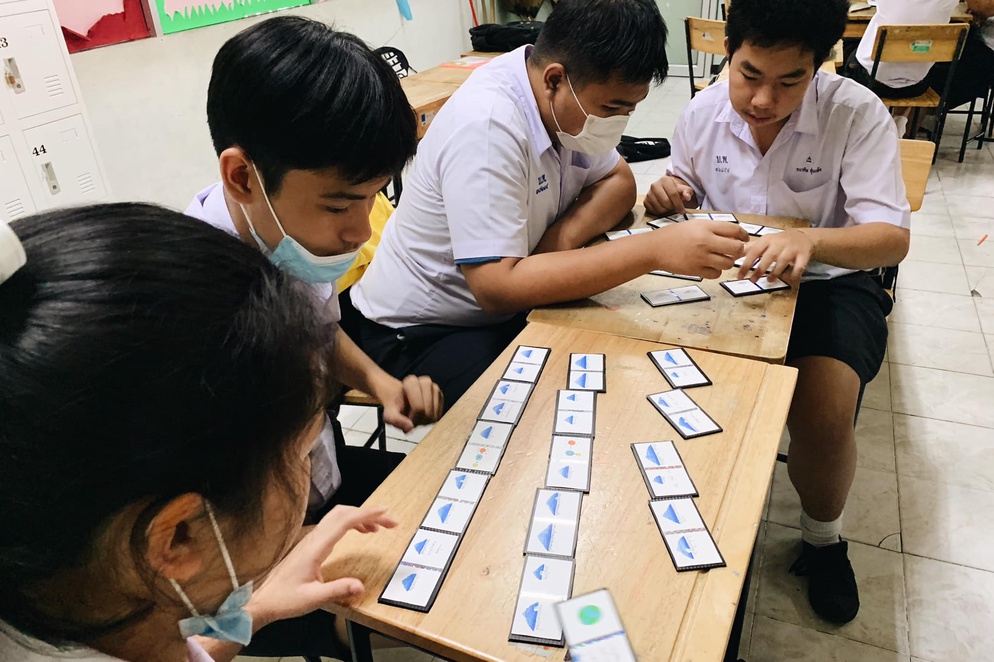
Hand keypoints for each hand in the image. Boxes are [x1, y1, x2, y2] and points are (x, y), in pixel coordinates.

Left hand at [249, 506, 397, 626]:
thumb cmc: (285, 599)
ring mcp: (312, 540)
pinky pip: (335, 525)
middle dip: (369, 513)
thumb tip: (360, 586)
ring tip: (379, 527)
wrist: (264, 600)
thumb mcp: (313, 599)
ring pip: (339, 517)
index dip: (367, 514)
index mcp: (316, 547)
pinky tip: (361, 532)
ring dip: (360, 517)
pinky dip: (351, 523)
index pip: (344, 521)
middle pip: (344, 513)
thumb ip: (337, 591)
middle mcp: (314, 538)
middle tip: (389, 521)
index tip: (385, 513)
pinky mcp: (312, 545)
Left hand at [380, 375, 443, 432]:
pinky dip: (431, 419)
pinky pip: (439, 415)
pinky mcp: (441, 396)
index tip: (406, 419)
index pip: (418, 408)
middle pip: (428, 412)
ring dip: (426, 421)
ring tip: (416, 417)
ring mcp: (435, 388)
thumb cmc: (396, 407)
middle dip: (420, 420)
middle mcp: (425, 381)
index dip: (413, 418)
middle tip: (411, 419)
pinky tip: (423, 416)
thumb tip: (410, 428)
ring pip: (434, 415)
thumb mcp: (389, 415)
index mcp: (411, 382)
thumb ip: (396, 421)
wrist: (401, 401)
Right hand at [645, 176, 695, 215]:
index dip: (679, 204)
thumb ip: (687, 192)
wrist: (666, 189)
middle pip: (666, 202)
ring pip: (659, 208)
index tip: (682, 210)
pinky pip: (654, 211)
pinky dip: (660, 212)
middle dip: (672, 207)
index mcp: (665, 180)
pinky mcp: (646, 201)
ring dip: (666, 210)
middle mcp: (654, 185)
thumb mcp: (684, 188)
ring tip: (669, 206)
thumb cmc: (675, 189)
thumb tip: (688, 196)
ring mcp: (649, 194)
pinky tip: (663, 207)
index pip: (673, 194)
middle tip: (675, 207)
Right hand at [652, 221, 747, 278]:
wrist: (656, 248)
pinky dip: (716, 271)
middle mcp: (705, 241)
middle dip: (739, 250)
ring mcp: (701, 257)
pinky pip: (716, 274)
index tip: (744, 239)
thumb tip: (734, 237)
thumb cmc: (675, 234)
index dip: (743, 235)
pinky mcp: (696, 270)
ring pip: (728, 263)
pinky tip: (710, 266)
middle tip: (734, 251)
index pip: (734, 230)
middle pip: (736, 248)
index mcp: (706, 227)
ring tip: (721, 259)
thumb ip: (714, 229)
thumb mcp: (695, 225)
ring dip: (728, 262)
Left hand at [736, 229, 813, 285]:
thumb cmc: (778, 242)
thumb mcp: (763, 242)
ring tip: (769, 280)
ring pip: (782, 262)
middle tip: (753, 280)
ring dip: (775, 273)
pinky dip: (794, 275)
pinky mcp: (803, 255)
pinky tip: (789, 280)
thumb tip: (730, 256)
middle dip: (759, 270)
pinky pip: (799, 267)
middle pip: (768, 257)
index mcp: (766, 240)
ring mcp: (792, 249)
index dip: (746, 264)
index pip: (753, 252)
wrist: (802, 236)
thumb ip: (749, 249)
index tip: (740, 276)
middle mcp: (779, 243)